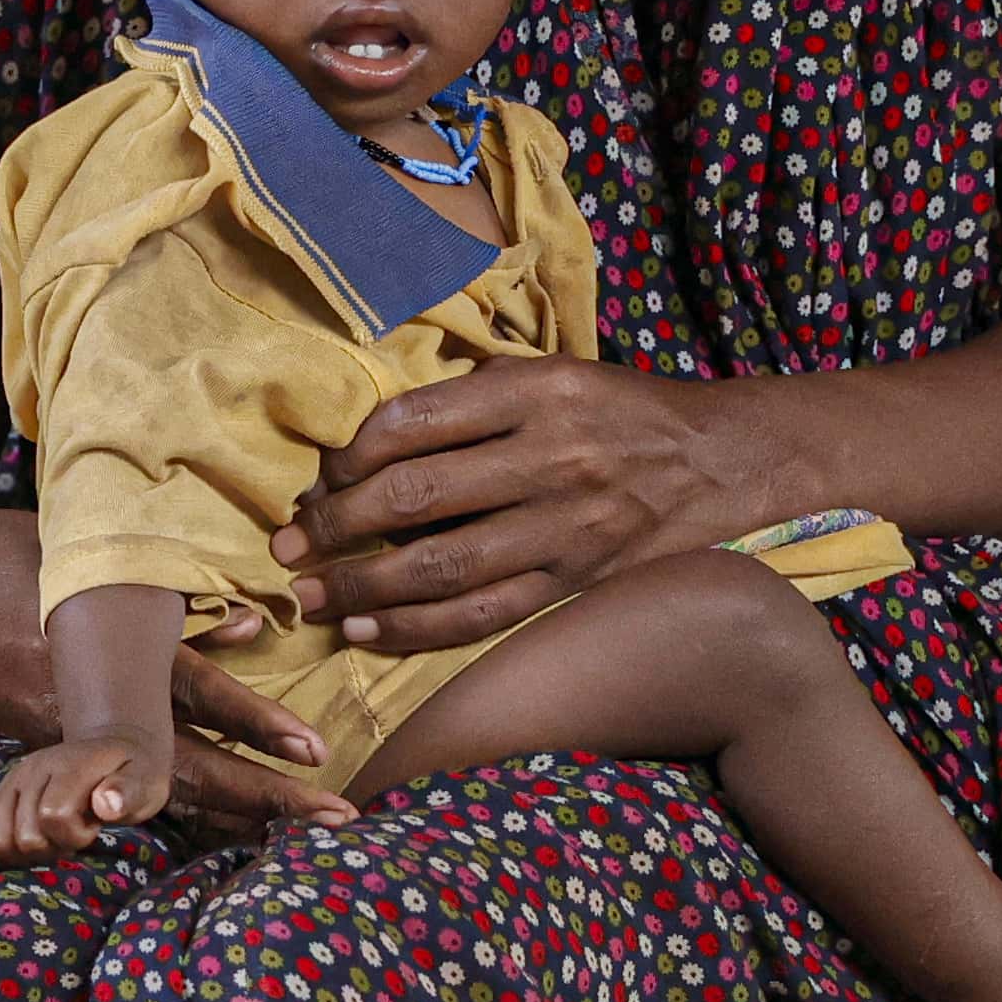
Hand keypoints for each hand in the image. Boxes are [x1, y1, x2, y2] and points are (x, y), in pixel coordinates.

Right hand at [0, 492, 341, 820]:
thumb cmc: (6, 551)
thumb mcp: (81, 552)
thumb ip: (168, 590)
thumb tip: (252, 625)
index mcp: (99, 648)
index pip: (194, 694)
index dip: (255, 721)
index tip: (314, 748)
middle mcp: (89, 706)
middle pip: (190, 764)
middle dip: (265, 795)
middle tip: (335, 816)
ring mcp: (67, 737)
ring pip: (161, 790)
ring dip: (234, 811)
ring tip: (299, 833)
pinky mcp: (51, 750)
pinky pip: (127, 792)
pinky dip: (182, 809)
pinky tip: (230, 828)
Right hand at [0, 730, 184, 859]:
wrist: (115, 748)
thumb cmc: (134, 774)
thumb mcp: (147, 782)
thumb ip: (128, 793)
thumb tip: (106, 804)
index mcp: (69, 766)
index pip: (53, 817)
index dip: (75, 836)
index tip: (93, 827)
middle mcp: (33, 770)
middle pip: (25, 835)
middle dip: (54, 847)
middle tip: (75, 832)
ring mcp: (12, 780)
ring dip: (26, 851)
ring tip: (52, 836)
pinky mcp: (1, 792)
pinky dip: (3, 846)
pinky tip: (31, 839)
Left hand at [292, 360, 766, 655]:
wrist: (717, 460)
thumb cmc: (616, 409)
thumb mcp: (550, 373)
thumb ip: (470, 398)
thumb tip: (365, 441)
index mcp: (538, 391)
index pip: (415, 422)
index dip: (348, 455)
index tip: (313, 478)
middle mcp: (552, 457)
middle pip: (417, 497)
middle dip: (335, 525)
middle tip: (284, 545)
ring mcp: (566, 527)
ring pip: (443, 566)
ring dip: (362, 584)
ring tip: (309, 595)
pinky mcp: (575, 581)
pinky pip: (483, 614)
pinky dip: (417, 628)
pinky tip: (368, 628)